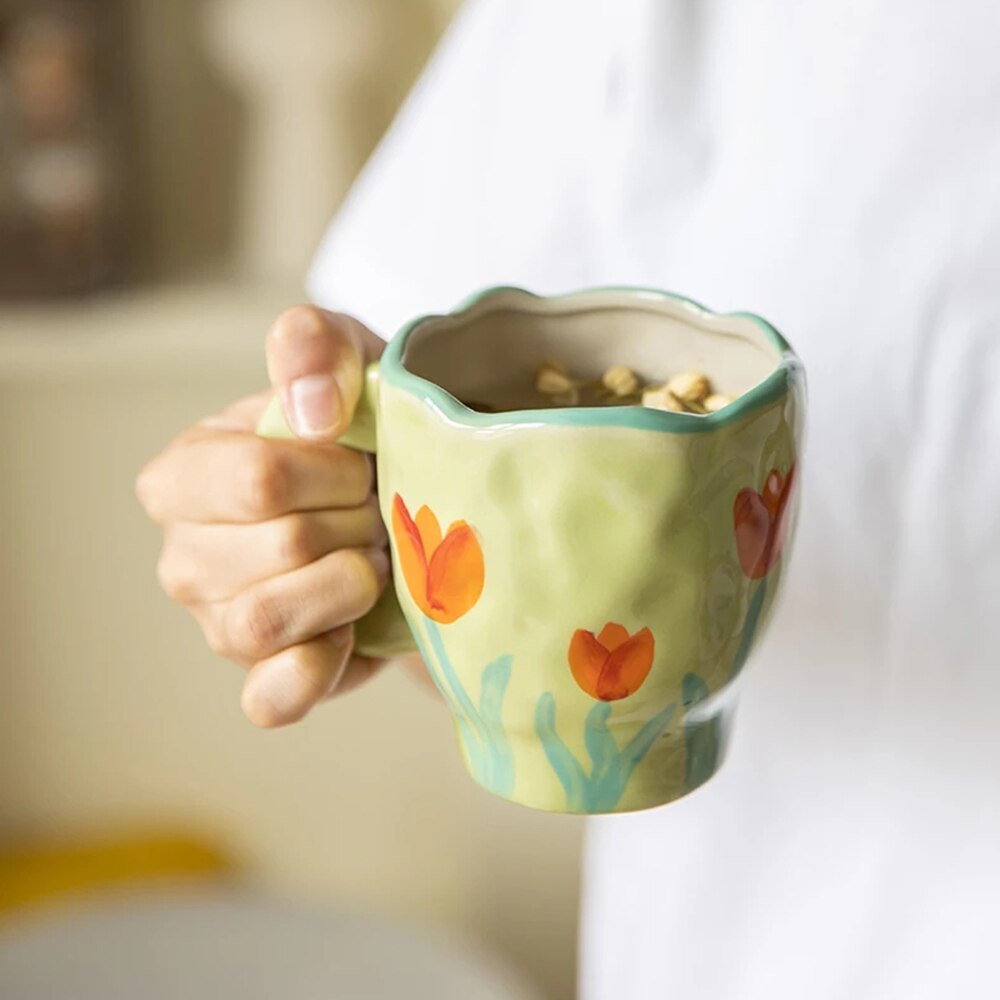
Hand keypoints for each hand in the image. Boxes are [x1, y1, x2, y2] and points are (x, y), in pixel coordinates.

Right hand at [137, 306, 396, 726]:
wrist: (407, 506)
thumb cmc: (362, 434)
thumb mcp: (347, 362)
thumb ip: (315, 346)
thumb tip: (311, 407)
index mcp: (185, 474)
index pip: (257, 479)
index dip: (333, 472)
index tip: (363, 463)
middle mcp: (186, 555)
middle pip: (281, 547)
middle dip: (356, 525)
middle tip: (378, 511)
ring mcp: (218, 625)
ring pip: (268, 621)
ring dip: (348, 586)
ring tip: (372, 560)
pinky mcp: (262, 680)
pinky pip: (271, 698)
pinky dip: (321, 667)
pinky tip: (352, 630)